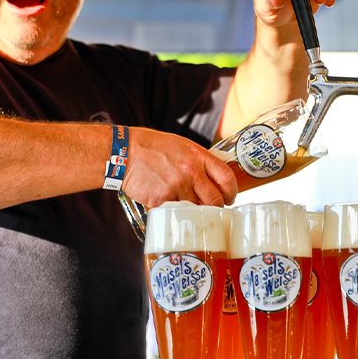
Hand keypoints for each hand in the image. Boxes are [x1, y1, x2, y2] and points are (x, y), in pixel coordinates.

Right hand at [122, 127, 237, 207]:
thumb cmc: (154, 147)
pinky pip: (176, 212)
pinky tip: (170, 204)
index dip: (232, 192)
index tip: (230, 197)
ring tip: (189, 207)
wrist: (125, 152)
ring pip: (196, 209)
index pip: (226, 177)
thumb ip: (200, 161)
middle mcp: (191, 171)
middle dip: (217, 208)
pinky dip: (175, 212)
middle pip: (215, 199)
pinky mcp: (162, 199)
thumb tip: (214, 178)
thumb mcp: (183, 146)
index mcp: (198, 156)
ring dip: (195, 211)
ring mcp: (177, 186)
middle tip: (213, 209)